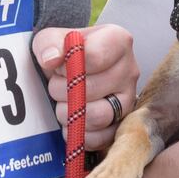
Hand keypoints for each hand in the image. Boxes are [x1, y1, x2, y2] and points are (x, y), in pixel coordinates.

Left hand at [32, 24, 138, 149]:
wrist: (69, 71)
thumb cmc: (64, 54)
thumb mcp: (51, 39)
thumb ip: (49, 43)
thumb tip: (51, 59)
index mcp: (118, 41)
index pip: (95, 56)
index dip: (69, 65)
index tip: (59, 66)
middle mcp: (129, 70)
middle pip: (93, 88)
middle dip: (64, 90)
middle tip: (56, 85)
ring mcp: (128, 100)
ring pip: (98, 116)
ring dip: (70, 113)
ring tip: (64, 102)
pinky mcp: (122, 126)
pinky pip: (100, 138)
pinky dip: (79, 133)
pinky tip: (72, 119)